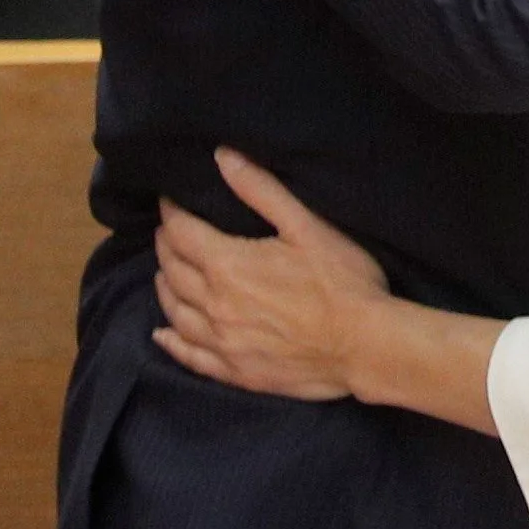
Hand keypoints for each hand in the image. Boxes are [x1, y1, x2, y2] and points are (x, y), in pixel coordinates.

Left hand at [152, 150, 389, 402]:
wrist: (365, 346)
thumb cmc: (343, 281)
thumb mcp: (307, 226)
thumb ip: (261, 190)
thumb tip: (223, 157)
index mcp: (227, 265)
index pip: (181, 233)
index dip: (172, 213)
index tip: (170, 200)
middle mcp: (213, 305)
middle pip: (172, 270)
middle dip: (167, 245)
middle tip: (170, 231)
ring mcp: (221, 342)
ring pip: (174, 311)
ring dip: (165, 287)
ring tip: (165, 272)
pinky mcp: (233, 372)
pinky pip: (188, 355)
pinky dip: (170, 342)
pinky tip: (162, 334)